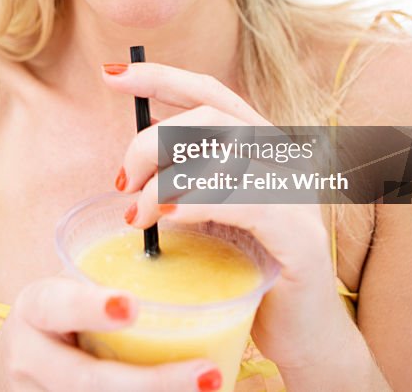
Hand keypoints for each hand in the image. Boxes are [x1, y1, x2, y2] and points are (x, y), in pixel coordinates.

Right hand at [0, 276, 223, 390]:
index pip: (58, 306)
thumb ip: (103, 280)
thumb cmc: (56, 317)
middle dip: (152, 383)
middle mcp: (32, 360)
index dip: (92, 308)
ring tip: (210, 388)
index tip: (132, 307)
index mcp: (35, 309)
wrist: (11, 369)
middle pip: (90, 380)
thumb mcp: (63, 290)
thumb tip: (183, 234)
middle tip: (207, 372)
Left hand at [103, 62, 355, 369]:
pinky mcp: (302, 237)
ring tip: (137, 214)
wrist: (300, 334)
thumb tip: (140, 141)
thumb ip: (187, 173)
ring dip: (164, 182)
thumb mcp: (210, 211)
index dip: (159, 77)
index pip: (210, 91)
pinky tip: (168, 217)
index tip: (109, 76)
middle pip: (209, 119)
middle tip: (122, 183)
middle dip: (151, 143)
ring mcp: (298, 195)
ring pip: (222, 157)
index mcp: (262, 146)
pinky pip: (246, 202)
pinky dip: (198, 203)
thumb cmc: (247, 270)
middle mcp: (286, 159)